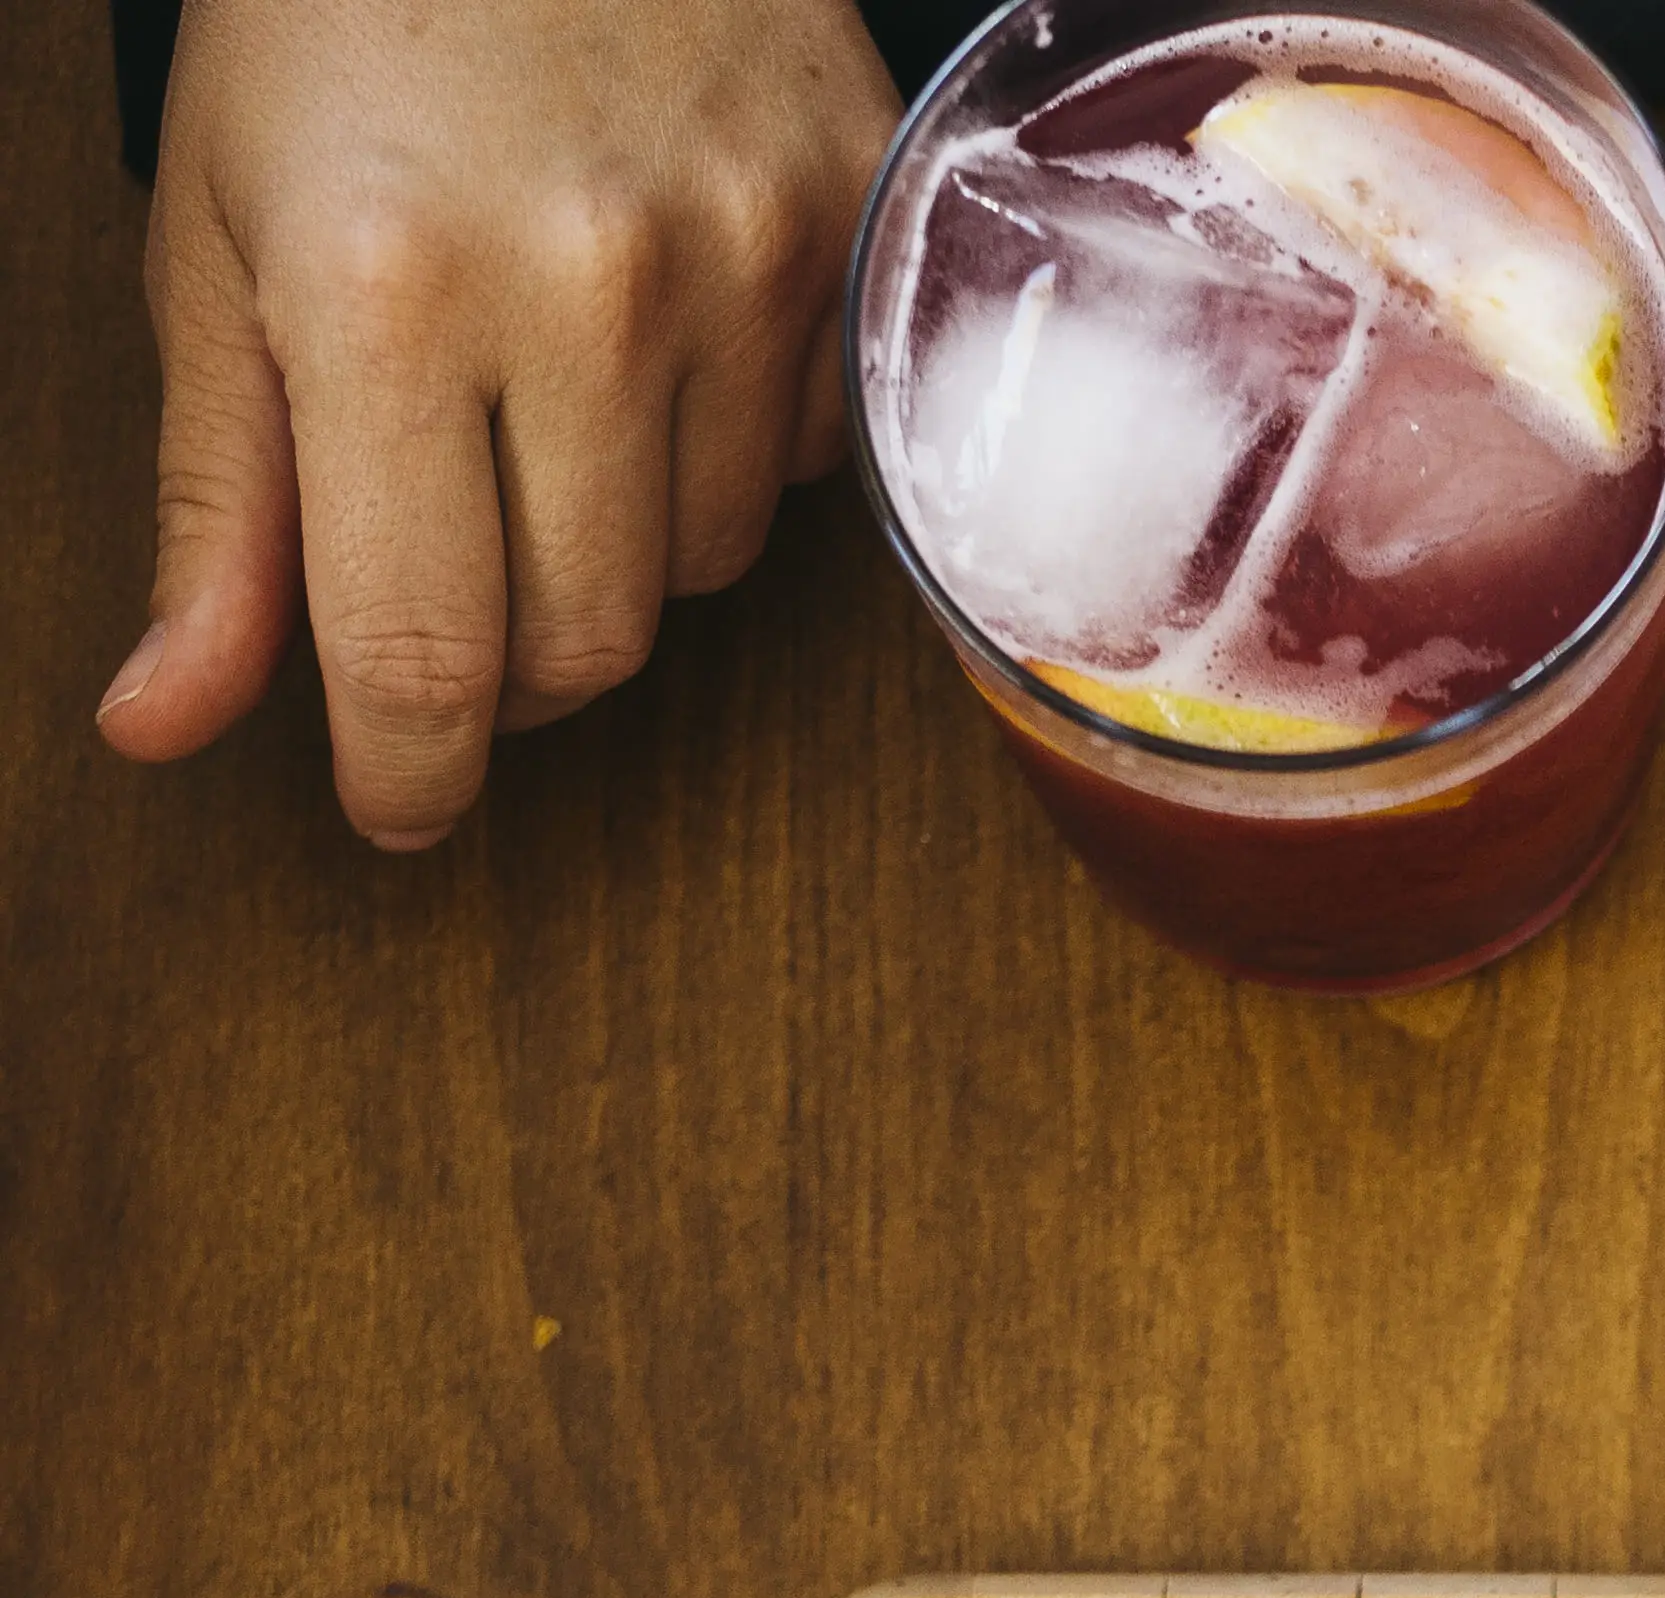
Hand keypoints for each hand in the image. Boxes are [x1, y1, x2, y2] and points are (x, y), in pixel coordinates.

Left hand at [100, 0, 896, 849]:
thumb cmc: (340, 3)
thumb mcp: (216, 242)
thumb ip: (216, 505)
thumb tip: (164, 719)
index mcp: (388, 295)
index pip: (426, 659)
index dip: (406, 773)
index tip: (393, 798)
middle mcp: (586, 286)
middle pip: (583, 647)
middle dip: (506, 655)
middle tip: (447, 560)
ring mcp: (743, 254)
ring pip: (700, 570)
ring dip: (619, 542)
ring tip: (549, 403)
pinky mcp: (848, 220)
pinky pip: (804, 456)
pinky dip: (731, 443)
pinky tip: (661, 335)